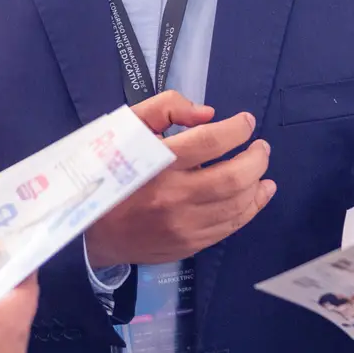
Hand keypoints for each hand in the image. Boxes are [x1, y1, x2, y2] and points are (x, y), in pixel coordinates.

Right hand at [86, 91, 275, 267]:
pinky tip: (258, 194)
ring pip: (237, 205)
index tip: (246, 121)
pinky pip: (230, 227)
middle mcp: (174, 196)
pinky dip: (250, 209)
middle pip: (233, 177)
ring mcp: (184, 225)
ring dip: (258, 184)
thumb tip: (207, 114)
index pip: (210, 141)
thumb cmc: (111, 170)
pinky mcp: (189, 244)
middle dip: (256, 158)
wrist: (90, 228)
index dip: (236, 129)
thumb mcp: (128, 127)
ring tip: (263, 169)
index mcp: (158, 162)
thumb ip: (165, 109)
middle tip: (261, 146)